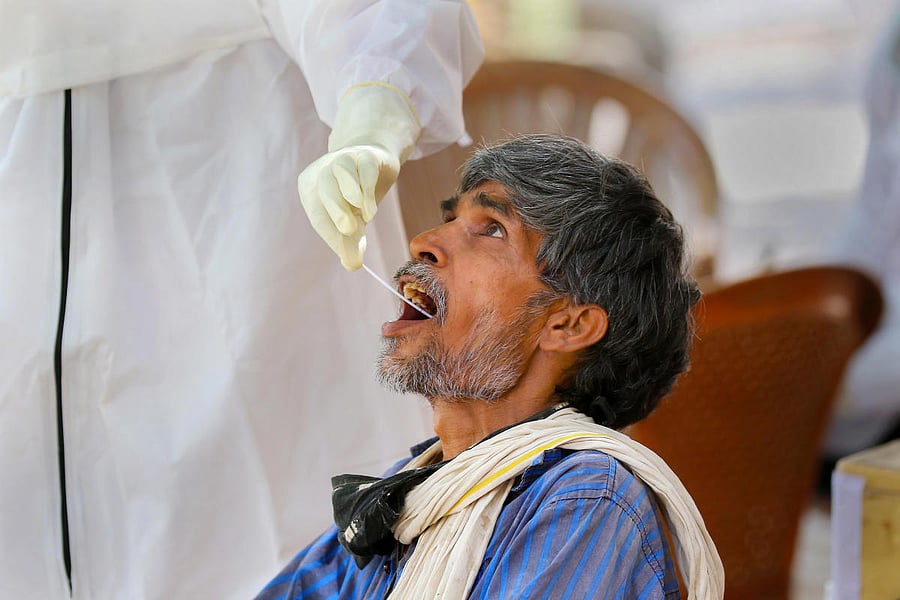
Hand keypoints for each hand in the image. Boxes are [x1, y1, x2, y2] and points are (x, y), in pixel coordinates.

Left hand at [299, 83, 419, 270]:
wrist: (373, 164)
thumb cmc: (355, 198)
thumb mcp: (352, 224)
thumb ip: (350, 244)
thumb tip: (352, 265)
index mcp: (311, 191)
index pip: (318, 214)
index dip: (331, 234)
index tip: (349, 255)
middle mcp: (323, 172)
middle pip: (325, 189)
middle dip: (336, 211)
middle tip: (349, 231)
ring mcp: (344, 159)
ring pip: (341, 170)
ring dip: (352, 193)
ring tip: (367, 218)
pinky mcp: (366, 154)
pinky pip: (365, 166)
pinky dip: (368, 186)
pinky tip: (373, 207)